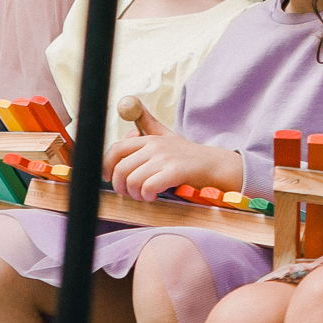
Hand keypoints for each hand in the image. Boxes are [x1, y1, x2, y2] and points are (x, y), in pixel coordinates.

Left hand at [104, 130, 225, 201]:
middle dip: (121, 186)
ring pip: (133, 180)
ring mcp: (165, 158)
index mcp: (149, 138)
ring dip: (135, 194)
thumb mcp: (167, 136)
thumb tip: (127, 128)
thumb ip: (147, 127)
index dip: (107, 166)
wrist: (215, 165)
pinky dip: (147, 195)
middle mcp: (155, 145)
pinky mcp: (175, 171)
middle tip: (130, 193)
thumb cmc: (188, 156)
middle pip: (121, 169)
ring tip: (145, 195)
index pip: (116, 149)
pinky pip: (148, 187)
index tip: (108, 177)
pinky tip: (154, 196)